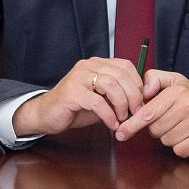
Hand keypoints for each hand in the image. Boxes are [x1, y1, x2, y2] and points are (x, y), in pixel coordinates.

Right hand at [12, 57, 144, 136]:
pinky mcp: (72, 92)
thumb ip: (118, 95)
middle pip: (120, 74)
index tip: (142, 100)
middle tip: (137, 112)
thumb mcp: (102, 98)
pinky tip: (112, 124)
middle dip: (133, 95)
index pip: (125, 66)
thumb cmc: (76, 108)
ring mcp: (79, 77)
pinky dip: (109, 115)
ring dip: (122, 104)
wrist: (46, 115)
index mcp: (97, 64)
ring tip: (123, 118)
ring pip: (111, 85)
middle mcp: (88, 66)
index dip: (137, 83)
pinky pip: (97, 102)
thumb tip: (141, 101)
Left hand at [114, 71, 188, 156]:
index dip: (132, 124)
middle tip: (170, 121)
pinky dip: (181, 147)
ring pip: (165, 141)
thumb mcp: (175, 81)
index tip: (121, 132)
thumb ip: (154, 79)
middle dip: (157, 128)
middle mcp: (188, 106)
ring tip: (182, 127)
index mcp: (178, 91)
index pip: (147, 112)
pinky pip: (178, 150)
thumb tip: (141, 91)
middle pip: (154, 129)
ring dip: (169, 137)